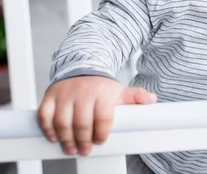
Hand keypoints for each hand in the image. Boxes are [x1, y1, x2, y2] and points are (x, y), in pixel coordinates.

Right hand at [37, 76, 156, 155]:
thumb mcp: (119, 91)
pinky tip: (55, 137)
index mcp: (102, 92)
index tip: (100, 140)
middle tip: (85, 149)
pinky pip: (45, 115)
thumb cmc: (100, 87)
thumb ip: (135, 97)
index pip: (103, 117)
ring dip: (66, 139)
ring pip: (62, 121)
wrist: (82, 68)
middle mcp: (83, 92)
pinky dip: (48, 129)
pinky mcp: (50, 96)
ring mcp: (65, 94)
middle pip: (82, 123)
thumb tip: (151, 100)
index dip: (101, 133)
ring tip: (71, 148)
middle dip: (83, 141)